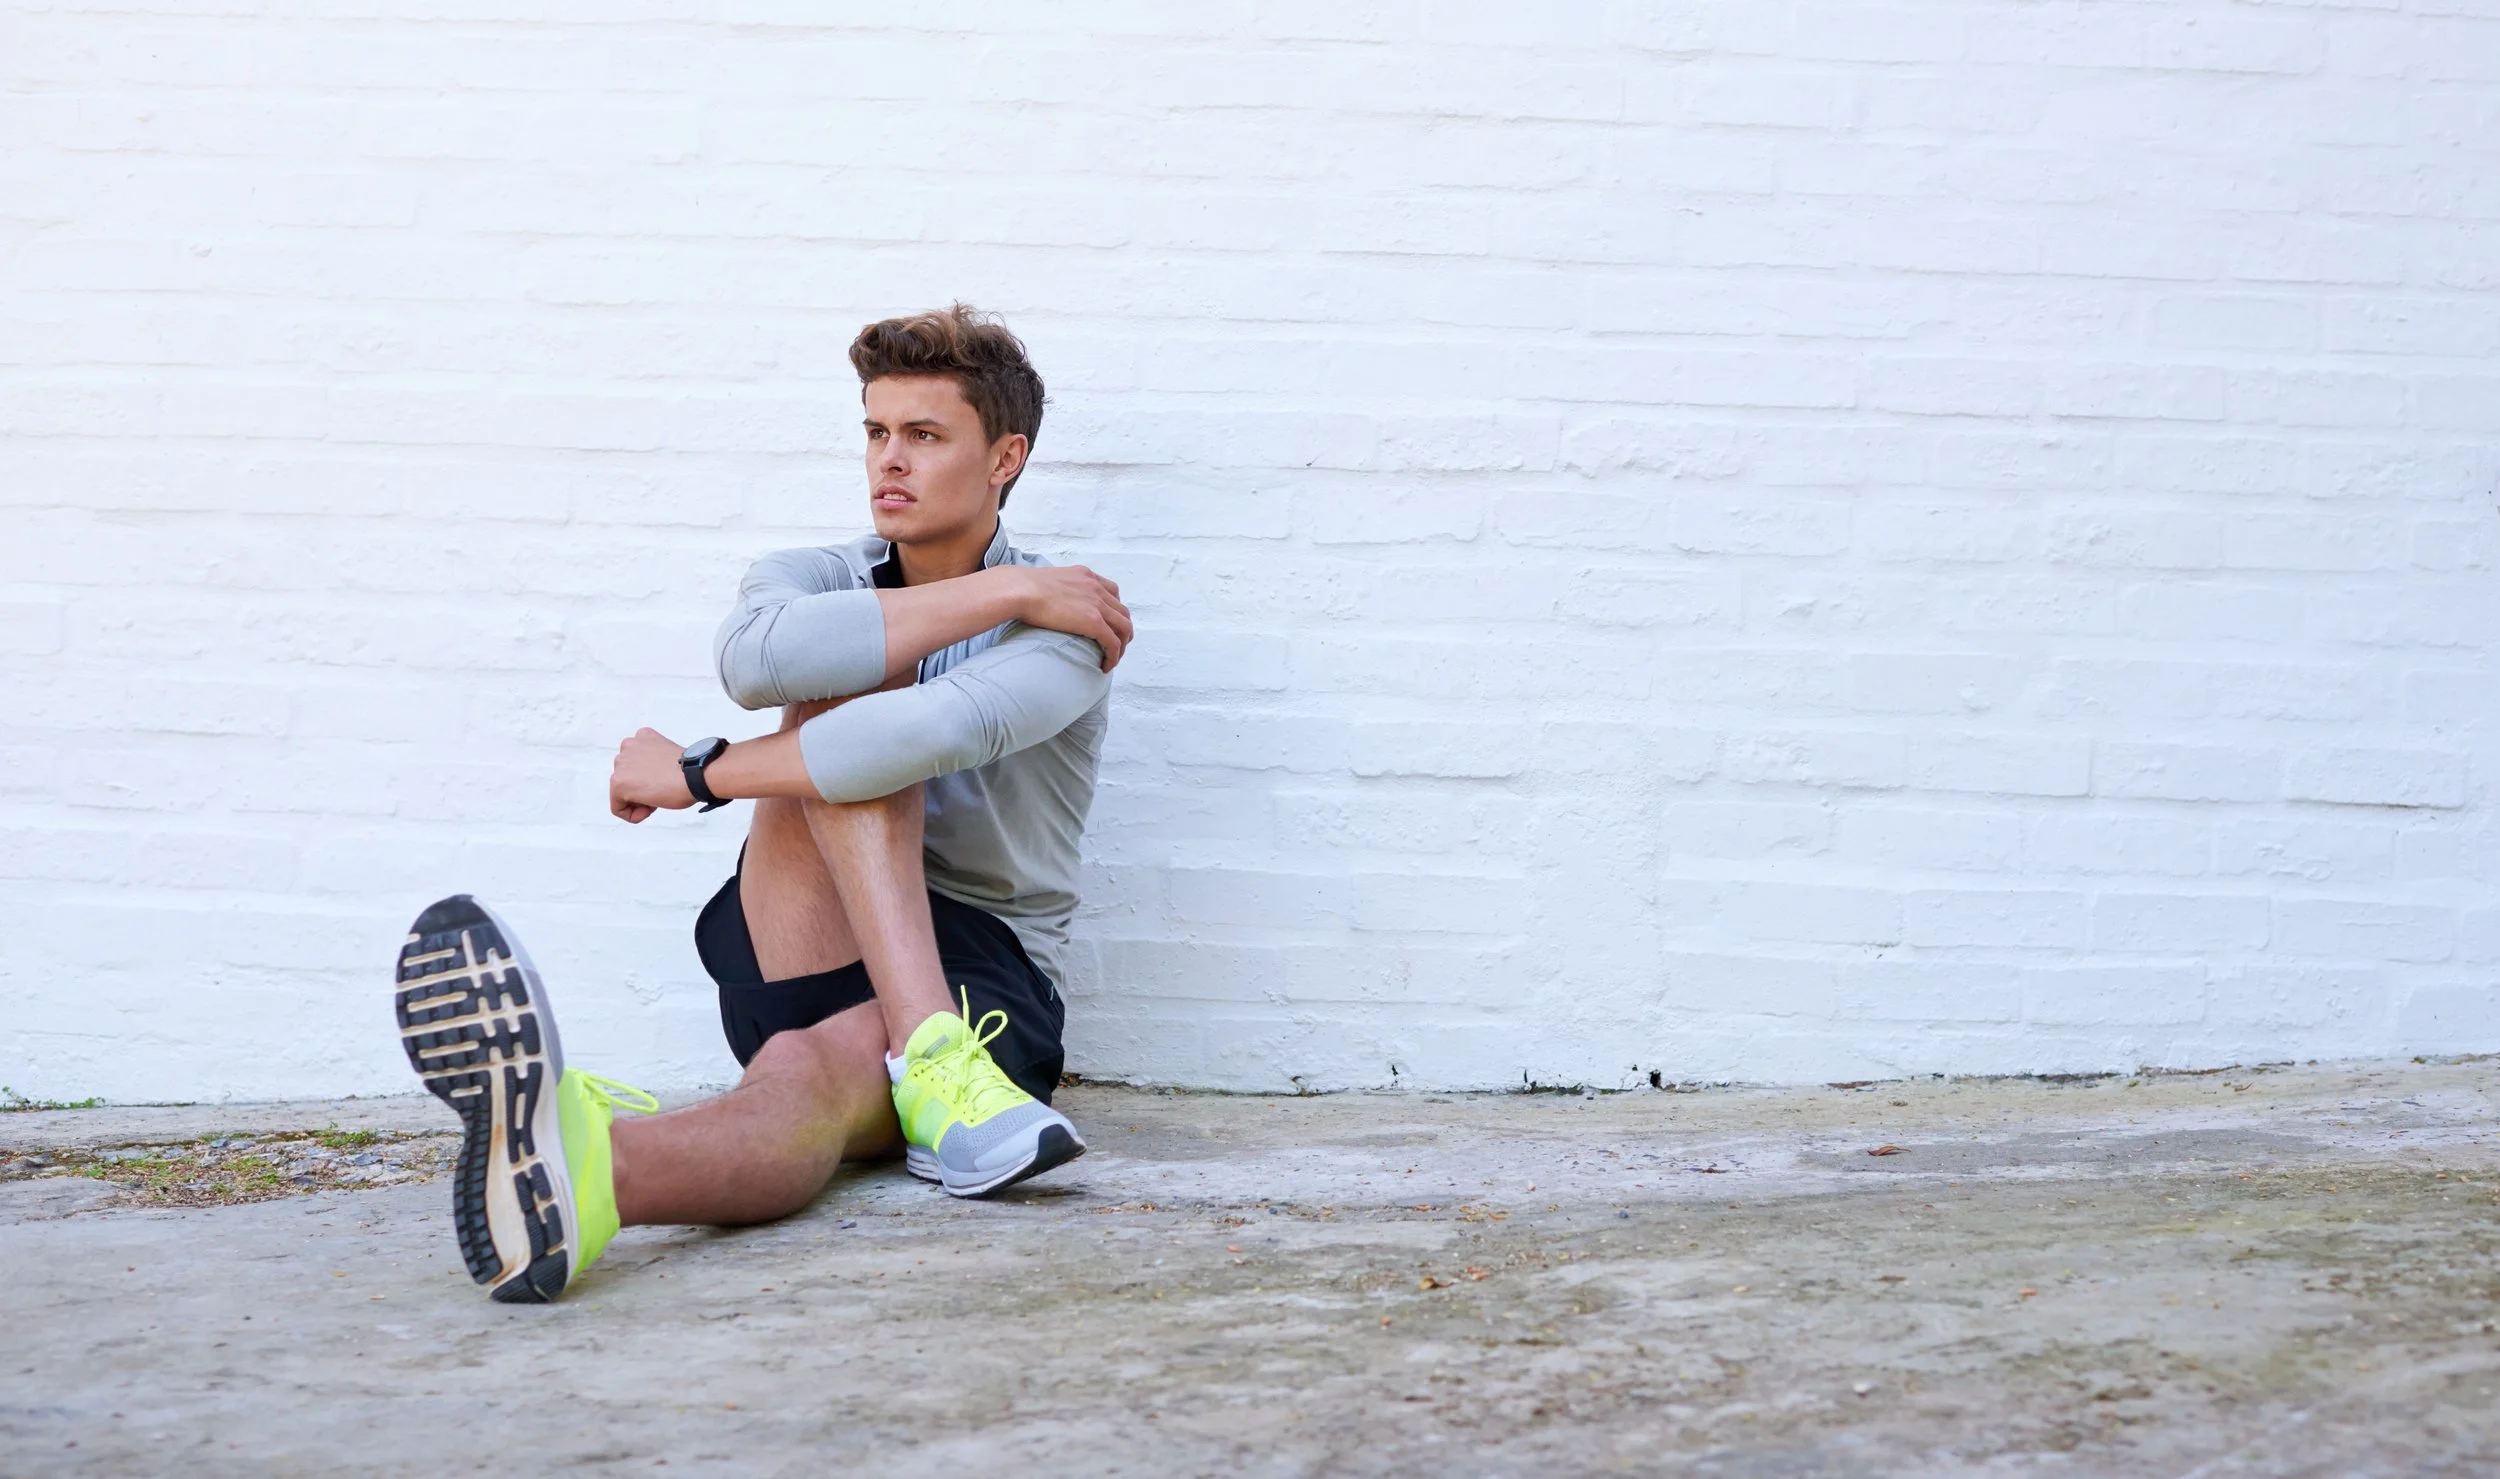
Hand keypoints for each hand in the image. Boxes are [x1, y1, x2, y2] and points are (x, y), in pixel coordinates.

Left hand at [610, 727, 693, 823]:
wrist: (697, 776)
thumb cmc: (691, 771)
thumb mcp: (668, 758)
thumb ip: (654, 763)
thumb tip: (648, 780)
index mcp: (643, 736)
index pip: (636, 762)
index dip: (651, 777)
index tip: (665, 781)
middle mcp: (628, 745)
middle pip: (627, 776)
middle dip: (643, 788)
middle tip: (662, 790)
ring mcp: (621, 763)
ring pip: (622, 792)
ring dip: (639, 800)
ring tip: (658, 798)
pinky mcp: (618, 782)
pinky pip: (618, 807)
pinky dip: (633, 814)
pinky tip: (650, 809)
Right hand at [1015, 565, 1133, 670]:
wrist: (1019, 590)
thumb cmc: (1021, 588)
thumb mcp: (1047, 580)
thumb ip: (1056, 588)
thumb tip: (1047, 600)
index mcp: (1085, 576)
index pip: (1112, 591)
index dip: (1114, 611)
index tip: (1107, 624)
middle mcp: (1096, 587)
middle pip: (1122, 611)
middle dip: (1122, 630)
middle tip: (1114, 645)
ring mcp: (1097, 604)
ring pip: (1124, 628)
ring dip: (1122, 645)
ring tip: (1112, 659)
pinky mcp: (1094, 622)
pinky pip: (1113, 643)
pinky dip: (1114, 656)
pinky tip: (1105, 666)